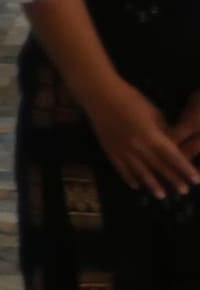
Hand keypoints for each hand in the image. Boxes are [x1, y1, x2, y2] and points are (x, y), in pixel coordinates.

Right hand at [92, 75, 199, 193]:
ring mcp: (122, 150)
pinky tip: (136, 186)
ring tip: (162, 196)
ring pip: (140, 171)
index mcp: (152, 135)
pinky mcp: (109, 149)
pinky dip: (129, 177)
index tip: (196, 180)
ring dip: (152, 184)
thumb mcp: (152, 111)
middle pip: (159, 166)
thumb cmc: (129, 98)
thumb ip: (163, 129)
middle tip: (184, 191)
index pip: (173, 156)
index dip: (185, 169)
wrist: (99, 94)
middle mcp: (139, 147)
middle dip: (173, 179)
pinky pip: (120, 168)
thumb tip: (171, 143)